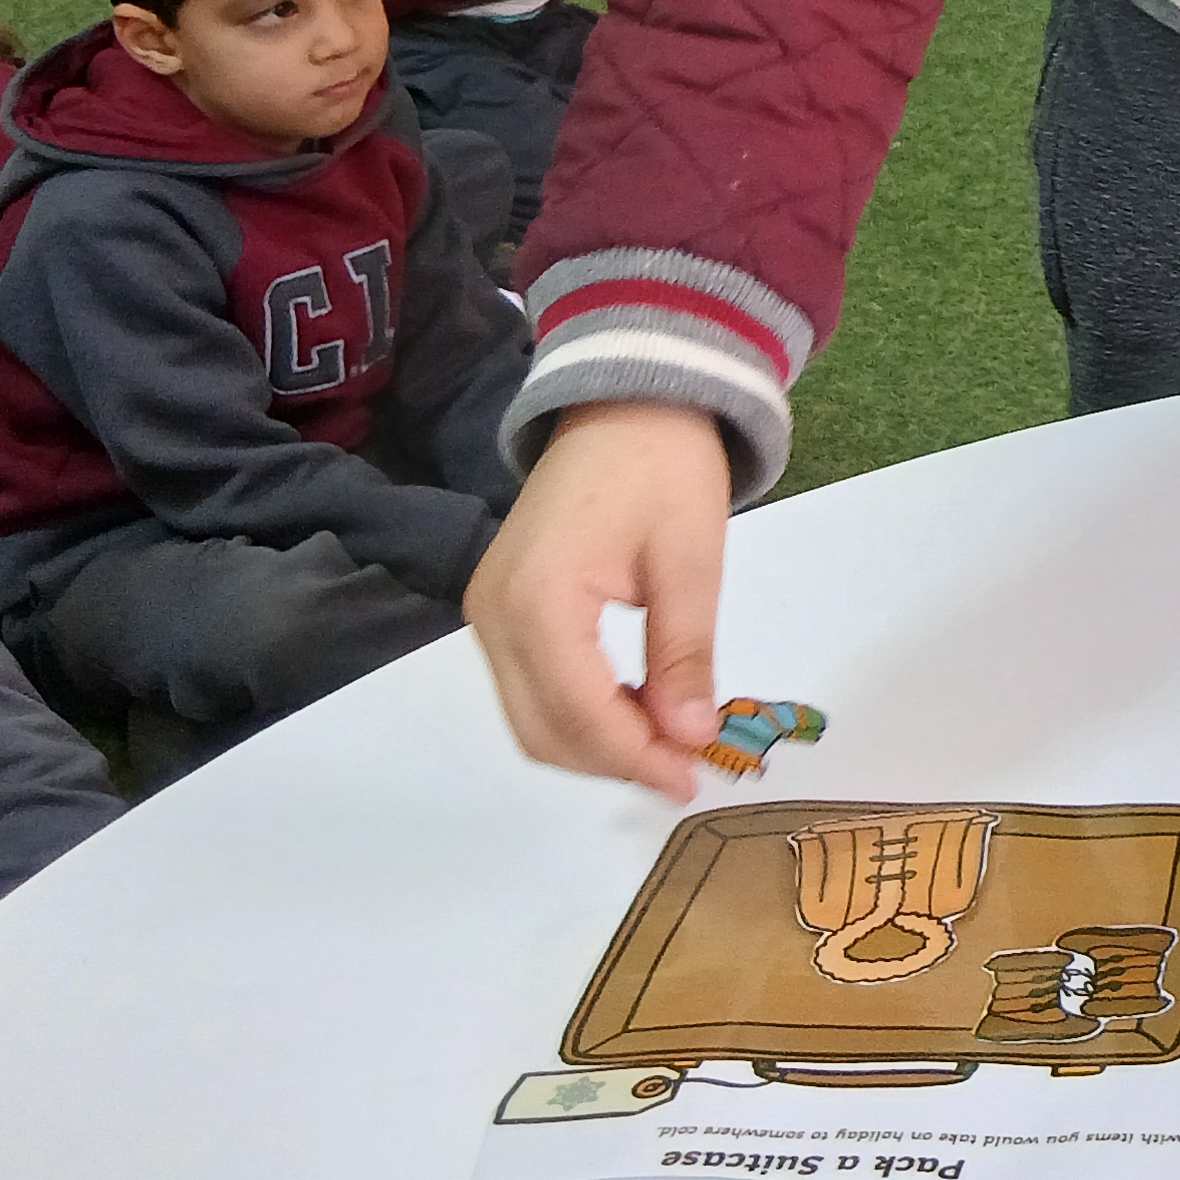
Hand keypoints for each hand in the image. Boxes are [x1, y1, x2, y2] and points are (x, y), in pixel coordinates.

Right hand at [463, 400, 731, 798]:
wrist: (624, 401)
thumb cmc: (665, 467)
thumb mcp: (691, 559)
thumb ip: (685, 653)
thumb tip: (690, 736)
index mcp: (537, 599)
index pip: (579, 712)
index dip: (636, 757)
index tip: (692, 778)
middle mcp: (494, 614)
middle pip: (542, 729)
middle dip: (614, 760)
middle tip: (686, 767)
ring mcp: (487, 611)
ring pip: (529, 717)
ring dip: (594, 743)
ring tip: (666, 745)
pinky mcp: (498, 607)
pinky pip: (527, 686)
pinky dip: (576, 712)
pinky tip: (633, 709)